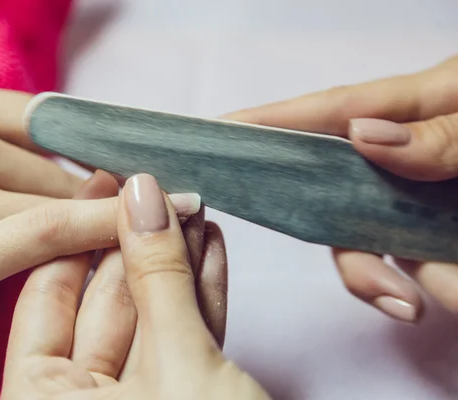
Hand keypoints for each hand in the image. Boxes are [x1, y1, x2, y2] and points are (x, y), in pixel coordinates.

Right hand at [0, 82, 199, 357]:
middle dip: (90, 201)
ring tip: (115, 242)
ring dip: (95, 225)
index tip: (131, 172)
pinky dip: (102, 233)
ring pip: (65, 202)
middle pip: (61, 169)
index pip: (54, 122)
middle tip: (114, 221)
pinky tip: (132, 238)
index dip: (96, 152)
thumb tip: (81, 167)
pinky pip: (55, 233)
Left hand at [1, 173, 267, 399]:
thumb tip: (143, 196)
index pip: (48, 296)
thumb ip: (159, 279)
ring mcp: (132, 397)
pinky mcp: (177, 395)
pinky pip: (179, 337)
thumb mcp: (177, 365)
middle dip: (139, 242)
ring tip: (191, 208)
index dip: (81, 232)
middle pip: (103, 302)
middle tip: (157, 189)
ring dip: (175, 262)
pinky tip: (207, 248)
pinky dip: (196, 296)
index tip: (107, 184)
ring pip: (148, 317)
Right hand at [222, 55, 457, 322]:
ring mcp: (420, 191)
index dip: (266, 122)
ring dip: (399, 277)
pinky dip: (426, 284)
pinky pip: (410, 258)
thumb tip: (365, 139)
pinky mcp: (439, 225)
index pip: (322, 114)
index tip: (216, 133)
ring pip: (371, 238)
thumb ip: (438, 130)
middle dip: (351, 249)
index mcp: (411, 107)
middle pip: (336, 195)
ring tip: (440, 298)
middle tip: (388, 294)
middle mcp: (403, 152)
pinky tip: (443, 295)